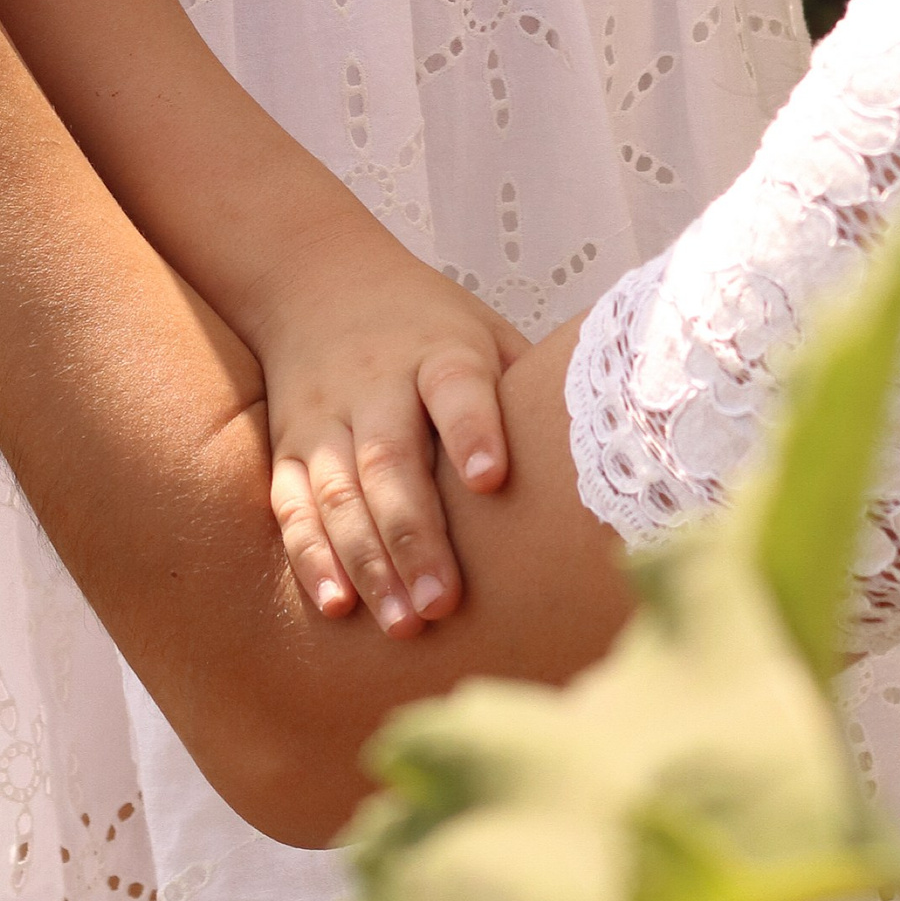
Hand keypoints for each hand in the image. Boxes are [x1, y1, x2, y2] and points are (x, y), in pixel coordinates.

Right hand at [259, 248, 527, 636]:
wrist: (315, 277)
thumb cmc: (426, 325)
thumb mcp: (484, 331)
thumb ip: (527, 387)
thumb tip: (610, 449)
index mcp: (438, 352)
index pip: (455, 388)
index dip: (473, 431)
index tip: (491, 480)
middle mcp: (377, 383)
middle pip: (392, 458)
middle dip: (417, 535)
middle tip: (445, 604)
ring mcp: (327, 416)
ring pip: (341, 491)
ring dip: (369, 560)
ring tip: (403, 623)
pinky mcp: (289, 444)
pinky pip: (293, 504)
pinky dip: (311, 554)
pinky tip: (334, 604)